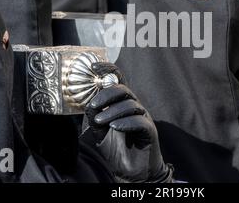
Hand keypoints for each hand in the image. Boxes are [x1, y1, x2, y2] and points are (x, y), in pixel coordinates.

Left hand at [86, 63, 172, 182]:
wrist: (130, 171)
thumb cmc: (116, 148)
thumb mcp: (100, 131)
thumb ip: (95, 116)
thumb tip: (89, 103)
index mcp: (122, 103)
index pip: (117, 80)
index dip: (107, 70)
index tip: (93, 67)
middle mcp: (134, 106)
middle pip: (123, 89)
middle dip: (107, 94)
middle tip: (94, 105)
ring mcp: (143, 117)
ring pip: (130, 104)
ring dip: (112, 112)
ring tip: (100, 122)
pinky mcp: (150, 131)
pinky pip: (140, 121)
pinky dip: (126, 122)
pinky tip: (115, 128)